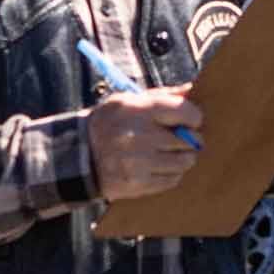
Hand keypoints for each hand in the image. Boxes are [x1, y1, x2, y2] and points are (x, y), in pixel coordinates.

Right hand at [87, 85, 204, 199]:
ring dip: (183, 157)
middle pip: (189, 140)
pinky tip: (159, 165)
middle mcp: (140, 136)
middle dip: (191, 138)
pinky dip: (172, 173)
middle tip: (182, 137)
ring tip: (170, 152)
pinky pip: (173, 179)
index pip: (185, 112)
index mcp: (139, 110)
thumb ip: (164, 95)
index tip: (191, 120)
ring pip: (185, 161)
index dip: (194, 117)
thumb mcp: (130, 100)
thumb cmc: (112, 122)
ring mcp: (139, 163)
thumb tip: (193, 89)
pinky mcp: (138, 184)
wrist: (79, 154)